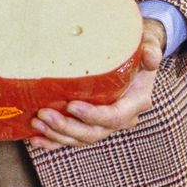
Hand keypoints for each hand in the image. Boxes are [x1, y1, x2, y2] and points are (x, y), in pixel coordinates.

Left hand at [28, 18, 165, 151]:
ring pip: (80, 138)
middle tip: (44, 114)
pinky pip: (71, 138)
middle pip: (93, 133)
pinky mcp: (90, 123)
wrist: (136, 56)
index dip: (92, 115)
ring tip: (36, 123)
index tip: (71, 105)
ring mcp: (104, 124)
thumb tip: (151, 58)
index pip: (114, 117)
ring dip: (57, 135)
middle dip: (67, 127)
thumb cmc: (139, 48)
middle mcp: (121, 118)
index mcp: (135, 102)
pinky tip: (35, 139)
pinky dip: (53, 142)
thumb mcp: (148, 44)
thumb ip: (151, 50)